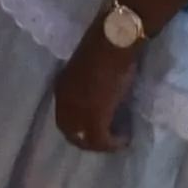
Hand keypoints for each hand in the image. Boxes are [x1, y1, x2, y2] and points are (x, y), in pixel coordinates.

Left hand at [52, 21, 140, 152]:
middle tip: (107, 139)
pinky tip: (125, 138)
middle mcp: (63, 103)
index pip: (65, 115)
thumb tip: (103, 94)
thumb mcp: (92, 69)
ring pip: (84, 141)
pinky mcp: (94, 121)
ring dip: (101, 143)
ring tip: (117, 140)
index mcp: (61, 88)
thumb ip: (91, 84)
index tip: (98, 124)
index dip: (80, 124)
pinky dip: (114, 143)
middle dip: (87, 139)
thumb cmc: (106, 48)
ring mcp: (77, 114)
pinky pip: (101, 142)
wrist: (113, 44)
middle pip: (70, 132)